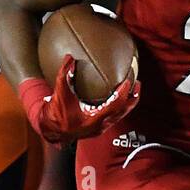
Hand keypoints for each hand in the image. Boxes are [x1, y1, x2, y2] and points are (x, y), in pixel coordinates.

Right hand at [19, 55, 138, 145]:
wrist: (52, 131)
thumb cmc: (55, 114)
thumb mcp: (59, 93)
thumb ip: (64, 75)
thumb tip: (70, 57)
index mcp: (94, 119)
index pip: (115, 105)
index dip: (124, 93)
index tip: (128, 81)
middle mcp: (101, 126)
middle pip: (124, 111)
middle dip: (133, 97)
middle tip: (137, 83)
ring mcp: (102, 128)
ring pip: (121, 115)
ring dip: (128, 102)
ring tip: (133, 88)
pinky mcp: (100, 128)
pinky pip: (116, 116)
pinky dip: (120, 106)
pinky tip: (118, 96)